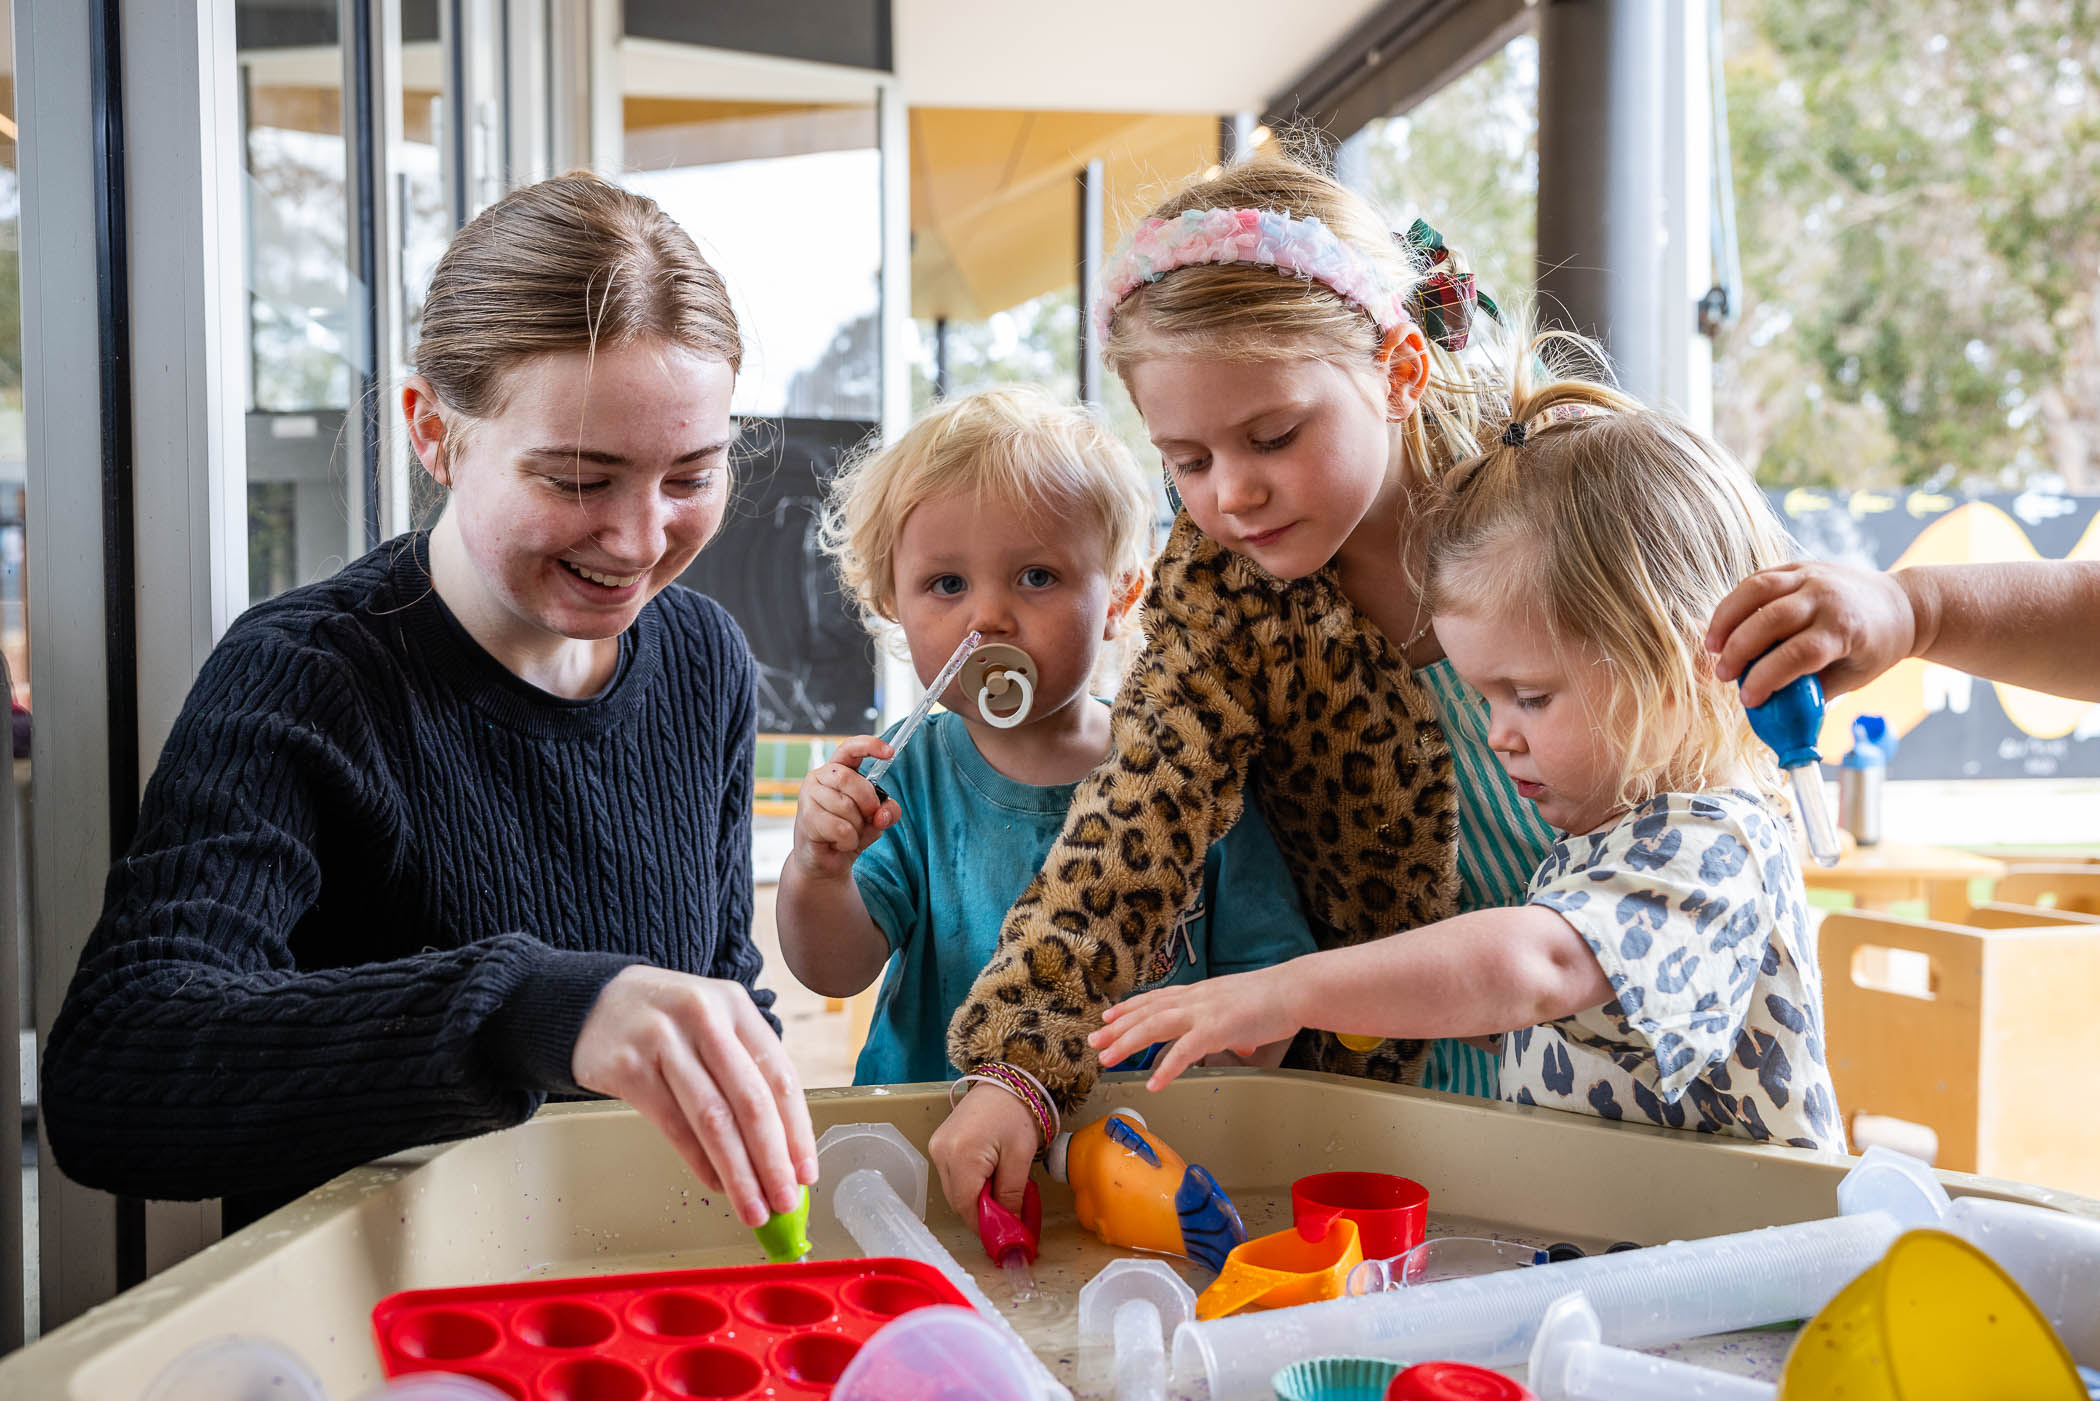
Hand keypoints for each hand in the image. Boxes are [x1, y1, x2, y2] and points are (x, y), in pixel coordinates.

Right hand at [572, 966, 817, 1227]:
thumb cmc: (668, 1023)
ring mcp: (663, 1041)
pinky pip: (673, 1126)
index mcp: (735, 1005)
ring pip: (712, 1119)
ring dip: (738, 1172)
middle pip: (749, 1100)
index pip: (779, 1074)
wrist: (593, 1004)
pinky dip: (699, 1162)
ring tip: (752, 1207)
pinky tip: (715, 1183)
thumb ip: (747, 1071)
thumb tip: (783, 1149)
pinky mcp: (629, 1068)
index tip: (806, 1171)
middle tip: (784, 1200)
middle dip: (772, 1159)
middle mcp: (703, 1018)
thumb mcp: (714, 1024)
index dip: (797, 1129)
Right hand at [789, 736, 900, 881]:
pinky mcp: (806, 817)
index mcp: (837, 770)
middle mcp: (819, 777)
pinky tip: (840, 843)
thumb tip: (881, 814)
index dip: (869, 745)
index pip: (850, 748)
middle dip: (867, 802)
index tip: (890, 752)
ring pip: (845, 806)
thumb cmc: (848, 833)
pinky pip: (840, 827)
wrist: (825, 862)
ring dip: (857, 827)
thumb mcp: (875, 820)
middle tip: (869, 818)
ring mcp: (809, 796)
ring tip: (848, 834)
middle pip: (850, 779)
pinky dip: (848, 840)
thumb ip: (888, 811)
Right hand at [929, 1082, 1039, 1218]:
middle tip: (1010, 1214)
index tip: (1006, 1234)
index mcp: (960, 1155)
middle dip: (983, 1212)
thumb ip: (1011, 1195)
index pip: (966, 1205)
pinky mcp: (939, 1145)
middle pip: (958, 1200)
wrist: (1007, 1082)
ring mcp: (936, 1148)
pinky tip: (990, 1177)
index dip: (985, 1224)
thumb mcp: (1020, 1157)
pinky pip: (952, 1176)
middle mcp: (941, 1153)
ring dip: (977, 1199)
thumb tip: (1010, 1227)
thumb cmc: (1017, 1114)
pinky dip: (970, 1184)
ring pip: (954, 1190)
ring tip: (1002, 1191)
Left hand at [1088, 970, 1301, 1091]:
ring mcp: (1203, 1013)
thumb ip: (1230, 1025)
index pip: (1155, 998)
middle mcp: (1195, 999)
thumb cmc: (1272, 1000)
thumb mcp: (1239, 1008)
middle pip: (1147, 1013)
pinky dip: (1166, 1067)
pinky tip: (1153, 1083)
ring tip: (1107, 1060)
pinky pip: (1184, 1051)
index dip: (1129, 1008)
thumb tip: (1234, 1042)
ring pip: (1155, 1027)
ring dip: (1128, 1044)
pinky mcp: (1216, 1030)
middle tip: (1094, 1042)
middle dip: (1118, 1029)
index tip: (1108, 1017)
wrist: (1293, 990)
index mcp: (1199, 993)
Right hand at [1707, 561, 1917, 706]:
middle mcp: (1827, 597)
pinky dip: (1735, 602)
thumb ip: (1813, 692)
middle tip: (1722, 675)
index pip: (1798, 653)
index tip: (1747, 699)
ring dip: (1727, 619)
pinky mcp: (1798, 566)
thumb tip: (1772, 714)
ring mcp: (1812, 576)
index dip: (1767, 677)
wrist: (1903, 605)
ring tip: (1711, 647)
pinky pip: (1758, 579)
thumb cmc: (1877, 648)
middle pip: (1771, 620)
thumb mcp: (1854, 677)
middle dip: (1739, 651)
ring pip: (1757, 590)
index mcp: (1846, 629)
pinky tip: (1723, 626)